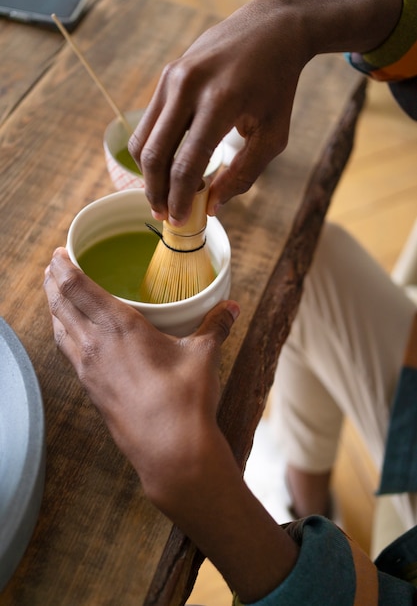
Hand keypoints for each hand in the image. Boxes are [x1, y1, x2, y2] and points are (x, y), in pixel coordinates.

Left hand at [43, 248, 238, 488]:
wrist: (171, 452)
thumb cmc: (186, 401)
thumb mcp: (204, 355)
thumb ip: (215, 325)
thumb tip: (231, 306)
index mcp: (120, 327)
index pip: (78, 288)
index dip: (63, 266)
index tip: (58, 252)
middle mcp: (96, 345)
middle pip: (60, 304)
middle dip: (53, 281)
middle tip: (52, 265)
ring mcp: (89, 370)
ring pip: (59, 329)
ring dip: (53, 306)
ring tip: (55, 293)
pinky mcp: (91, 390)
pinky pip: (67, 352)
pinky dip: (63, 333)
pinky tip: (71, 334)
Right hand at [128, 0, 401, 226]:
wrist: (270, 30)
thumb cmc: (276, 88)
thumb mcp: (273, 136)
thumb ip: (243, 174)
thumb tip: (212, 207)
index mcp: (220, 102)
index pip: (187, 164)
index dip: (180, 199)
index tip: (179, 222)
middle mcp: (188, 87)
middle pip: (155, 155)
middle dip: (156, 193)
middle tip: (162, 215)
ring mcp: (172, 78)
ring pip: (142, 140)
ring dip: (148, 175)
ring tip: (163, 196)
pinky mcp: (166, 75)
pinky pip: (148, 123)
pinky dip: (153, 151)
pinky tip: (168, 167)